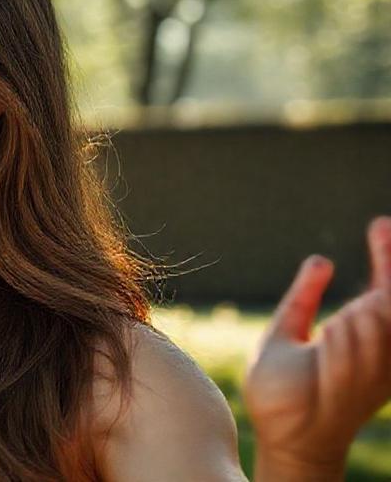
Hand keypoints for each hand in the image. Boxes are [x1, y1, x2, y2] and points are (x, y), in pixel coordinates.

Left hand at [244, 215, 390, 476]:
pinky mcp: (358, 389)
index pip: (384, 290)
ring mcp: (371, 371)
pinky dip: (349, 339)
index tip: (381, 224)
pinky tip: (336, 326)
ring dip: (363, 314)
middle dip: (390, 266)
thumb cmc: (281, 390)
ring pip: (380, 325)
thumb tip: (321, 262)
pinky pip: (361, 355)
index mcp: (358, 337)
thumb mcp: (287, 330)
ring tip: (341, 316)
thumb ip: (304, 298)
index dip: (386, 257)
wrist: (279, 434)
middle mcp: (373, 352)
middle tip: (380, 234)